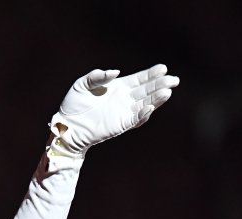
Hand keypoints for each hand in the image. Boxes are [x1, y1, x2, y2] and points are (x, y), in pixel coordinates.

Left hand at [50, 63, 178, 156]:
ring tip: (168, 91)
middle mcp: (125, 99)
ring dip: (157, 98)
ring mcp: (124, 112)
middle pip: (147, 90)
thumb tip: (116, 72)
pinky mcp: (121, 124)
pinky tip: (152, 106)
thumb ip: (98, 76)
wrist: (67, 126)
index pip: (140, 79)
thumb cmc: (73, 104)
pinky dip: (144, 113)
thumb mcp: (82, 84)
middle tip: (173, 79)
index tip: (163, 68)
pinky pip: (136, 118)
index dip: (152, 74)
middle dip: (161, 84)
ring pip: (146, 103)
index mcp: (118, 87)